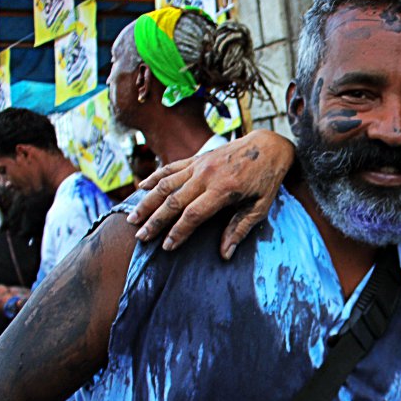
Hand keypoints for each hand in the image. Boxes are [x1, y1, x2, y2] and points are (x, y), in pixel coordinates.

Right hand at [125, 130, 295, 258]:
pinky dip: (154, 178)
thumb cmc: (266, 180)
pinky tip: (141, 188)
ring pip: (165, 184)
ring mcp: (199, 165)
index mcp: (224, 189)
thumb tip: (225, 254)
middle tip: (140, 237)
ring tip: (132, 218)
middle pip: (173, 201)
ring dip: (147, 202)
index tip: (167, 246)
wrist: (267, 146)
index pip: (193, 215)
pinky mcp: (197, 158)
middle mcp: (207, 175)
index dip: (178, 232)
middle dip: (155, 221)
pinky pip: (170, 168)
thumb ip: (240, 229)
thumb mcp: (260, 207)